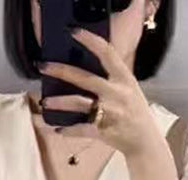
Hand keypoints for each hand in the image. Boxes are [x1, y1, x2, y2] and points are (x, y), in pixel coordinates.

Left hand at [38, 27, 157, 155]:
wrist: (144, 140)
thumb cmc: (134, 110)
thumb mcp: (129, 88)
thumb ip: (112, 76)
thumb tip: (83, 64)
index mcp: (123, 79)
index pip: (107, 53)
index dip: (90, 40)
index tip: (73, 32)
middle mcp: (116, 93)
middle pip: (84, 78)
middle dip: (61, 71)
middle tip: (43, 66)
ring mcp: (109, 112)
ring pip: (79, 103)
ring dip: (59, 103)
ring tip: (44, 102)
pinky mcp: (103, 131)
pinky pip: (81, 129)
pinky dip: (68, 131)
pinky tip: (57, 129)